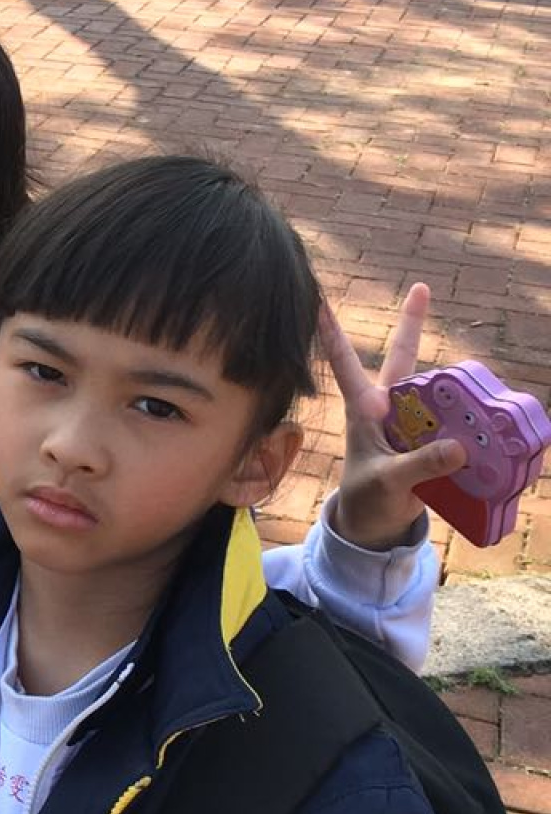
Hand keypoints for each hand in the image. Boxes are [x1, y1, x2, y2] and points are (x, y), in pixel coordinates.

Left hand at [322, 285, 464, 550]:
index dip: (332, 334)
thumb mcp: (389, 483)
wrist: (376, 526)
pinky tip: (495, 423)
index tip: (318, 299)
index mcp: (366, 410)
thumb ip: (420, 465)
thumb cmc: (368, 499)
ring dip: (458, 389)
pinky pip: (456, 423)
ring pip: (437, 391)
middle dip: (412, 324)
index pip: (345, 364)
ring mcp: (413, 422)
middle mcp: (390, 408)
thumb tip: (458, 447)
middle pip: (404, 359)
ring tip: (483, 396)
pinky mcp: (433, 440)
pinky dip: (473, 423)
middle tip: (421, 287)